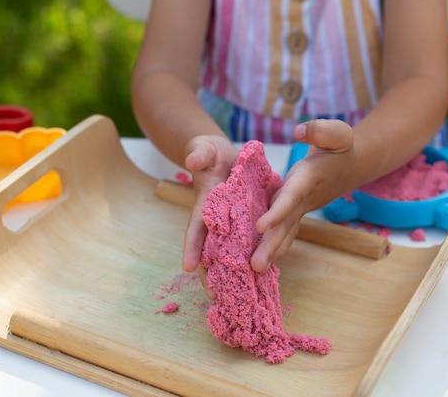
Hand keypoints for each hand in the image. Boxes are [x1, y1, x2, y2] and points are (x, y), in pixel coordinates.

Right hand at [182, 135, 237, 298]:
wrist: (224, 156)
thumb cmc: (209, 153)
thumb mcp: (203, 148)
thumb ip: (199, 154)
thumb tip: (193, 160)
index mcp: (204, 205)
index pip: (195, 228)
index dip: (191, 246)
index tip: (186, 266)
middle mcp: (215, 221)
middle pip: (210, 250)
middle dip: (210, 273)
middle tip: (215, 296)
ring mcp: (230, 226)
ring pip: (229, 254)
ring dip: (232, 274)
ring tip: (238, 298)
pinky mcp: (244, 225)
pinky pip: (247, 245)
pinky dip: (250, 261)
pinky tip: (260, 279)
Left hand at [251, 119, 354, 271]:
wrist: (351, 166)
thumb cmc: (340, 147)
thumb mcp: (335, 133)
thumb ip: (319, 130)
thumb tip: (300, 132)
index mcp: (307, 180)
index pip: (291, 197)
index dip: (278, 212)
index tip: (260, 226)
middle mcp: (302, 199)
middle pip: (285, 224)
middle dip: (270, 245)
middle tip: (255, 266)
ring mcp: (299, 210)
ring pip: (284, 233)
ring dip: (271, 252)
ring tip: (254, 271)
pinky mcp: (295, 213)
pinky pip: (284, 232)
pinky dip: (274, 247)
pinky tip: (260, 263)